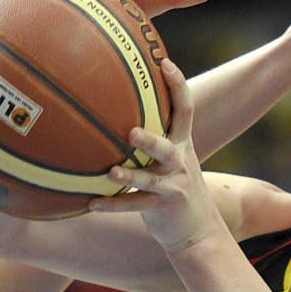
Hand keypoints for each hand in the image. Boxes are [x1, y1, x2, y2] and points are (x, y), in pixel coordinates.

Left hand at [88, 59, 224, 252]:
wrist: (199, 229)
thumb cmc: (175, 186)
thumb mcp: (172, 158)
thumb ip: (154, 136)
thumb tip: (120, 107)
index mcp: (182, 144)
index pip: (185, 109)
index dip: (178, 85)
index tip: (163, 62)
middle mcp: (180, 162)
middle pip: (166, 147)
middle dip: (150, 140)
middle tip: (130, 133)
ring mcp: (173, 186)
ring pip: (149, 180)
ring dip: (129, 176)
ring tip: (111, 173)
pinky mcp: (163, 207)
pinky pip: (134, 205)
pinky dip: (112, 204)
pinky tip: (91, 203)